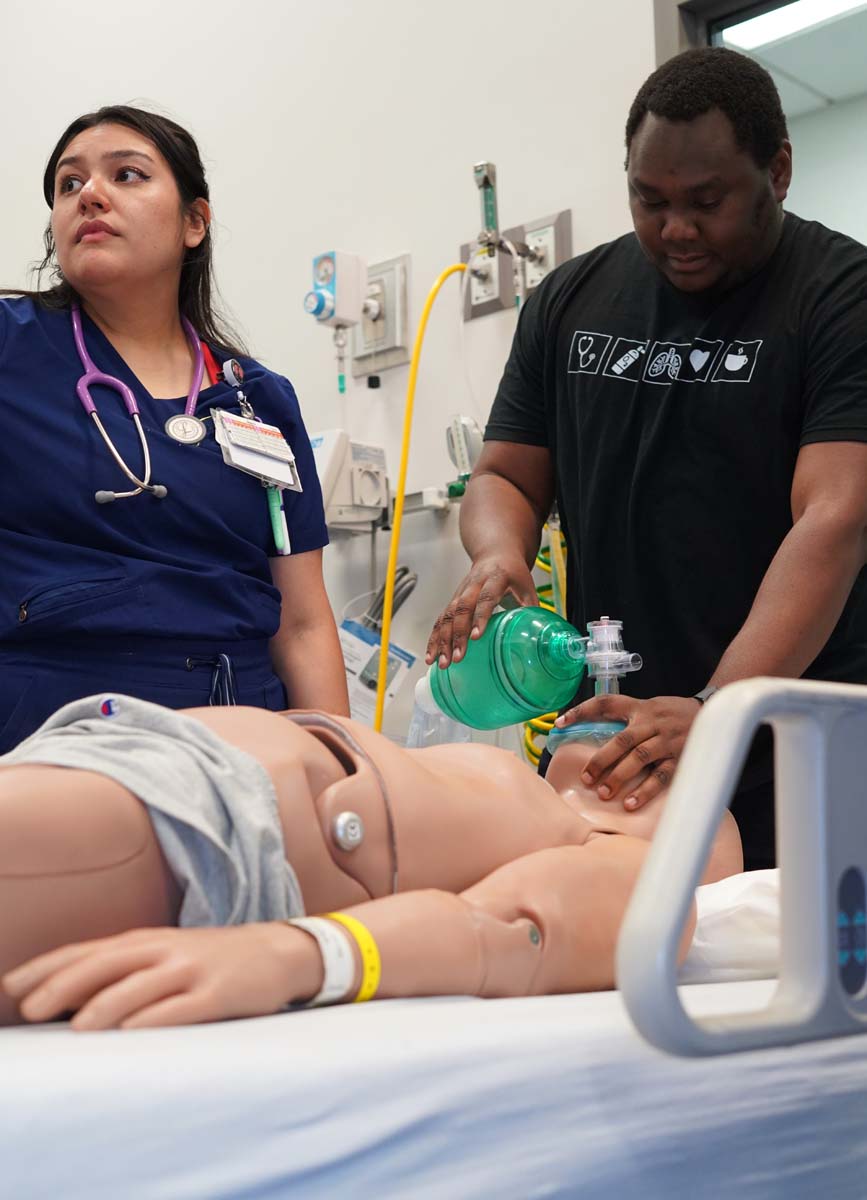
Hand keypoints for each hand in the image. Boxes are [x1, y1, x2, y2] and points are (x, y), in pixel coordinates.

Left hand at [1, 923, 320, 1030]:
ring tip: (76, 1025)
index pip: (88, 951)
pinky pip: (184, 1006)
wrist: (278, 952)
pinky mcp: (220, 992)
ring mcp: (193, 970)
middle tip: (30, 1006)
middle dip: (65, 984)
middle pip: (107, 963)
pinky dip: (157, 1016)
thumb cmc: (212, 959)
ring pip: (142, 985)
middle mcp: (165, 950)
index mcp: (147, 941)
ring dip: (106, 1004)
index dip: (49, 966)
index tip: (12, 985)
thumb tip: (69, 997)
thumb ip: (125, 969)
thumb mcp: (166, 954)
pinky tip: (134, 1029)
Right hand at [425, 553, 536, 667]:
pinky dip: (434, 638)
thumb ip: (531, 610)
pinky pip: (441, 620)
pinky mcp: (453, 601)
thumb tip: (539, 638)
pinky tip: (432, 655)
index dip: (480, 617)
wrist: (495, 552)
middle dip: (457, 635)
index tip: (476, 637)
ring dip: (443, 640)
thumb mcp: (527, 587)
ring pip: (447, 616)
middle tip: (457, 658)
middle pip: (462, 609)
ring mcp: (460, 592)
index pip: (486, 597)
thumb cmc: (513, 573)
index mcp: (496, 578)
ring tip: (441, 663)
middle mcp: (474, 584)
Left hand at [556, 694, 700, 809]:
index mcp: (640, 708)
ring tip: (604, 793)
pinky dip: (646, 791)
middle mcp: (652, 723)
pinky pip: (662, 776)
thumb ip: (627, 719)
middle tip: (586, 778)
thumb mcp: (650, 708)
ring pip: (639, 759)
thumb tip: (594, 737)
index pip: (605, 704)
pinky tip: (631, 804)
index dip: (581, 711)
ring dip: (620, 777)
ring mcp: (667, 741)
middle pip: (622, 740)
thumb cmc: (674, 714)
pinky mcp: (681, 757)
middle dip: (601, 760)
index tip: (559, 723)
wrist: (716, 713)